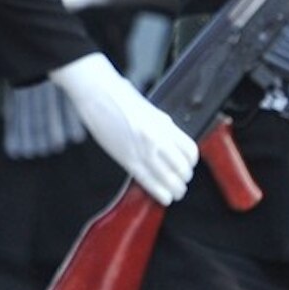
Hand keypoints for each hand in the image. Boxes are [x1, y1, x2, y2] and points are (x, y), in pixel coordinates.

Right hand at [50, 53, 196, 205]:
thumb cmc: (119, 96)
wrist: (98, 92)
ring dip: (175, 190)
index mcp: (164, 124)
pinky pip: (150, 183)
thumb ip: (162, 127)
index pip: (190, 151)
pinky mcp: (128, 160)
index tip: (187, 166)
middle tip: (181, 182)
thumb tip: (169, 142)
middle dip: (183, 179)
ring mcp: (143, 150)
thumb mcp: (149, 110)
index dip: (190, 163)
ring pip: (170, 180)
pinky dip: (160, 193)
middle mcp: (157, 138)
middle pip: (182, 169)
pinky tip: (163, 197)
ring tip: (174, 193)